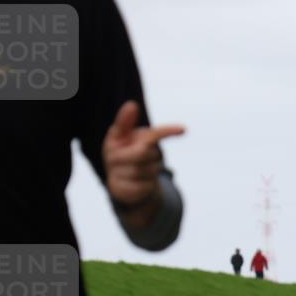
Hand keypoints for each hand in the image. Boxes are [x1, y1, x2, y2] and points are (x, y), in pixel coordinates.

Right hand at [103, 101, 184, 218]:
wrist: (119, 183)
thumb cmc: (128, 152)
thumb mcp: (129, 136)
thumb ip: (131, 122)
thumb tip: (131, 105)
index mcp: (115, 138)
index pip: (142, 133)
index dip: (164, 131)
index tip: (184, 129)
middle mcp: (112, 156)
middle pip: (146, 153)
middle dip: (153, 155)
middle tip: (149, 155)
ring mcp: (115, 173)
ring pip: (150, 171)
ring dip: (152, 171)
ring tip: (143, 169)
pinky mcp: (121, 190)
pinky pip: (147, 186)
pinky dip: (149, 184)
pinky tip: (141, 182)